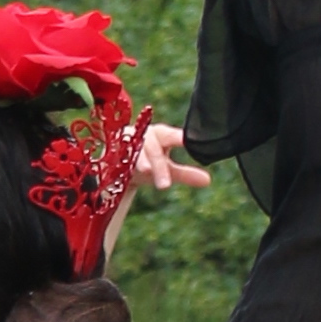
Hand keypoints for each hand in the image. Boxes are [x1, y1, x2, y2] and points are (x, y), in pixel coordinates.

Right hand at [104, 121, 212, 260]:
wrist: (119, 163)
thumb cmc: (148, 163)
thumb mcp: (168, 169)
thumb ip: (185, 174)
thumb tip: (208, 181)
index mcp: (161, 136)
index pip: (172, 136)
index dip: (179, 138)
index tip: (187, 142)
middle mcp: (145, 136)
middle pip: (153, 148)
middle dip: (158, 166)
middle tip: (165, 185)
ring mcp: (127, 142)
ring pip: (135, 151)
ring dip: (140, 161)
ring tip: (145, 171)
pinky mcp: (113, 150)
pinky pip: (117, 154)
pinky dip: (121, 160)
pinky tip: (123, 168)